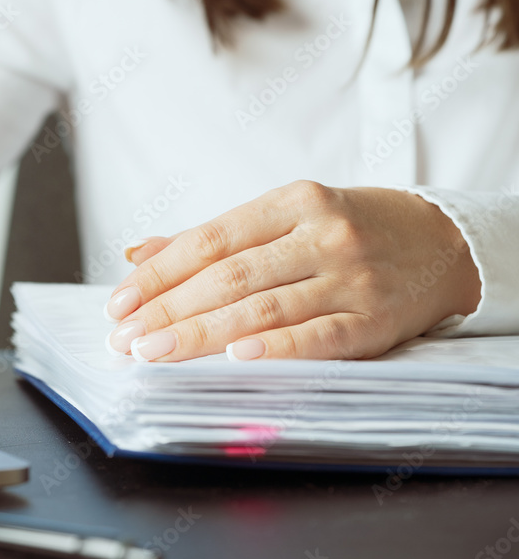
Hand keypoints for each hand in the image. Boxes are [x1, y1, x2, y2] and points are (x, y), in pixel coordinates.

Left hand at [104, 181, 480, 361]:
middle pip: (229, 277)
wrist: (440, 243)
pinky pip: (320, 336)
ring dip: (200, 334)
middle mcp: (322, 235)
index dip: (159, 274)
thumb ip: (209, 238)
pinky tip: (235, 356)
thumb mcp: (282, 217)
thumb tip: (136, 253)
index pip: (210, 240)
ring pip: (263, 308)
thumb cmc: (345, 229)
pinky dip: (277, 347)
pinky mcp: (375, 321)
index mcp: (292, 202)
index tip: (119, 302)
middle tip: (124, 338)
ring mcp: (351, 278)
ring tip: (153, 353)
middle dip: (168, 309)